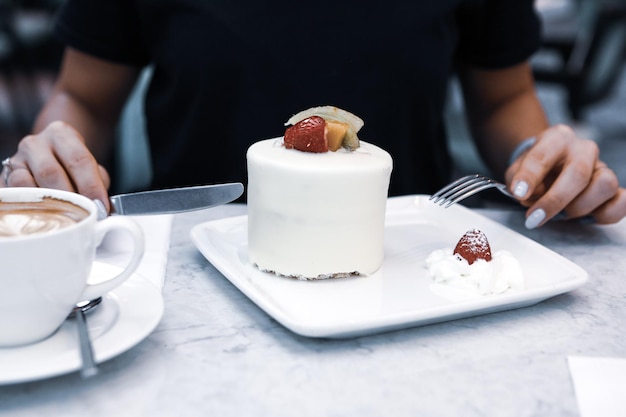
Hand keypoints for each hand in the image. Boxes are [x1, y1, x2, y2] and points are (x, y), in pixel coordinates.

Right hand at [1, 121, 110, 209]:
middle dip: (68, 197)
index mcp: (61, 134)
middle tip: (81, 215)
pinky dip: (27, 207)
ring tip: (62, 218)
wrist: (49, 158)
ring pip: (24, 183)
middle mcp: (35, 143)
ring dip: (45, 204)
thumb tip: (102, 207)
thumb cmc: (74, 168)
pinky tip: (42, 217)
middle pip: (50, 171)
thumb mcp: (90, 168)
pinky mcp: (3, 178)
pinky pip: (10, 194)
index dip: (92, 185)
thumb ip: (98, 182)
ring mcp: (16, 160)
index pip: (79, 159)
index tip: (100, 206)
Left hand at [505, 124, 625, 228]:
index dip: (530, 176)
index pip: (543, 156)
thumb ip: (518, 181)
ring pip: (605, 185)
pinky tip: (585, 218)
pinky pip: (622, 202)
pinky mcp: (613, 188)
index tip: (519, 193)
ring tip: (560, 214)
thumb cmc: (533, 170)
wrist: (548, 168)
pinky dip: (606, 214)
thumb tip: (530, 197)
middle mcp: (583, 149)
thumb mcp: (516, 172)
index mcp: (557, 139)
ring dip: (579, 207)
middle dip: (555, 200)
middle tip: (535, 217)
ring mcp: (602, 167)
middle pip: (578, 173)